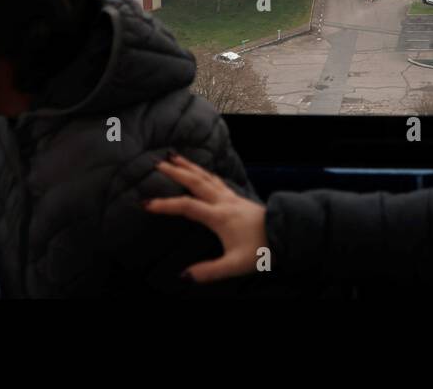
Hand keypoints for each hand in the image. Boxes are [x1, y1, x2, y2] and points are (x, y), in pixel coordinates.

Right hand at [145, 153, 268, 282]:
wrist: (286, 234)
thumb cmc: (262, 250)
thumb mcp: (235, 265)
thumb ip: (209, 271)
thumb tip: (184, 276)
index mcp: (219, 216)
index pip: (187, 207)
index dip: (165, 205)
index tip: (145, 203)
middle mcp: (224, 202)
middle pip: (196, 182)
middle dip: (175, 172)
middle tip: (157, 163)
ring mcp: (232, 198)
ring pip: (207, 177)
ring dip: (190, 166)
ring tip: (175, 156)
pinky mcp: (238, 198)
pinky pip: (217, 180)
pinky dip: (204, 172)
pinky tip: (202, 171)